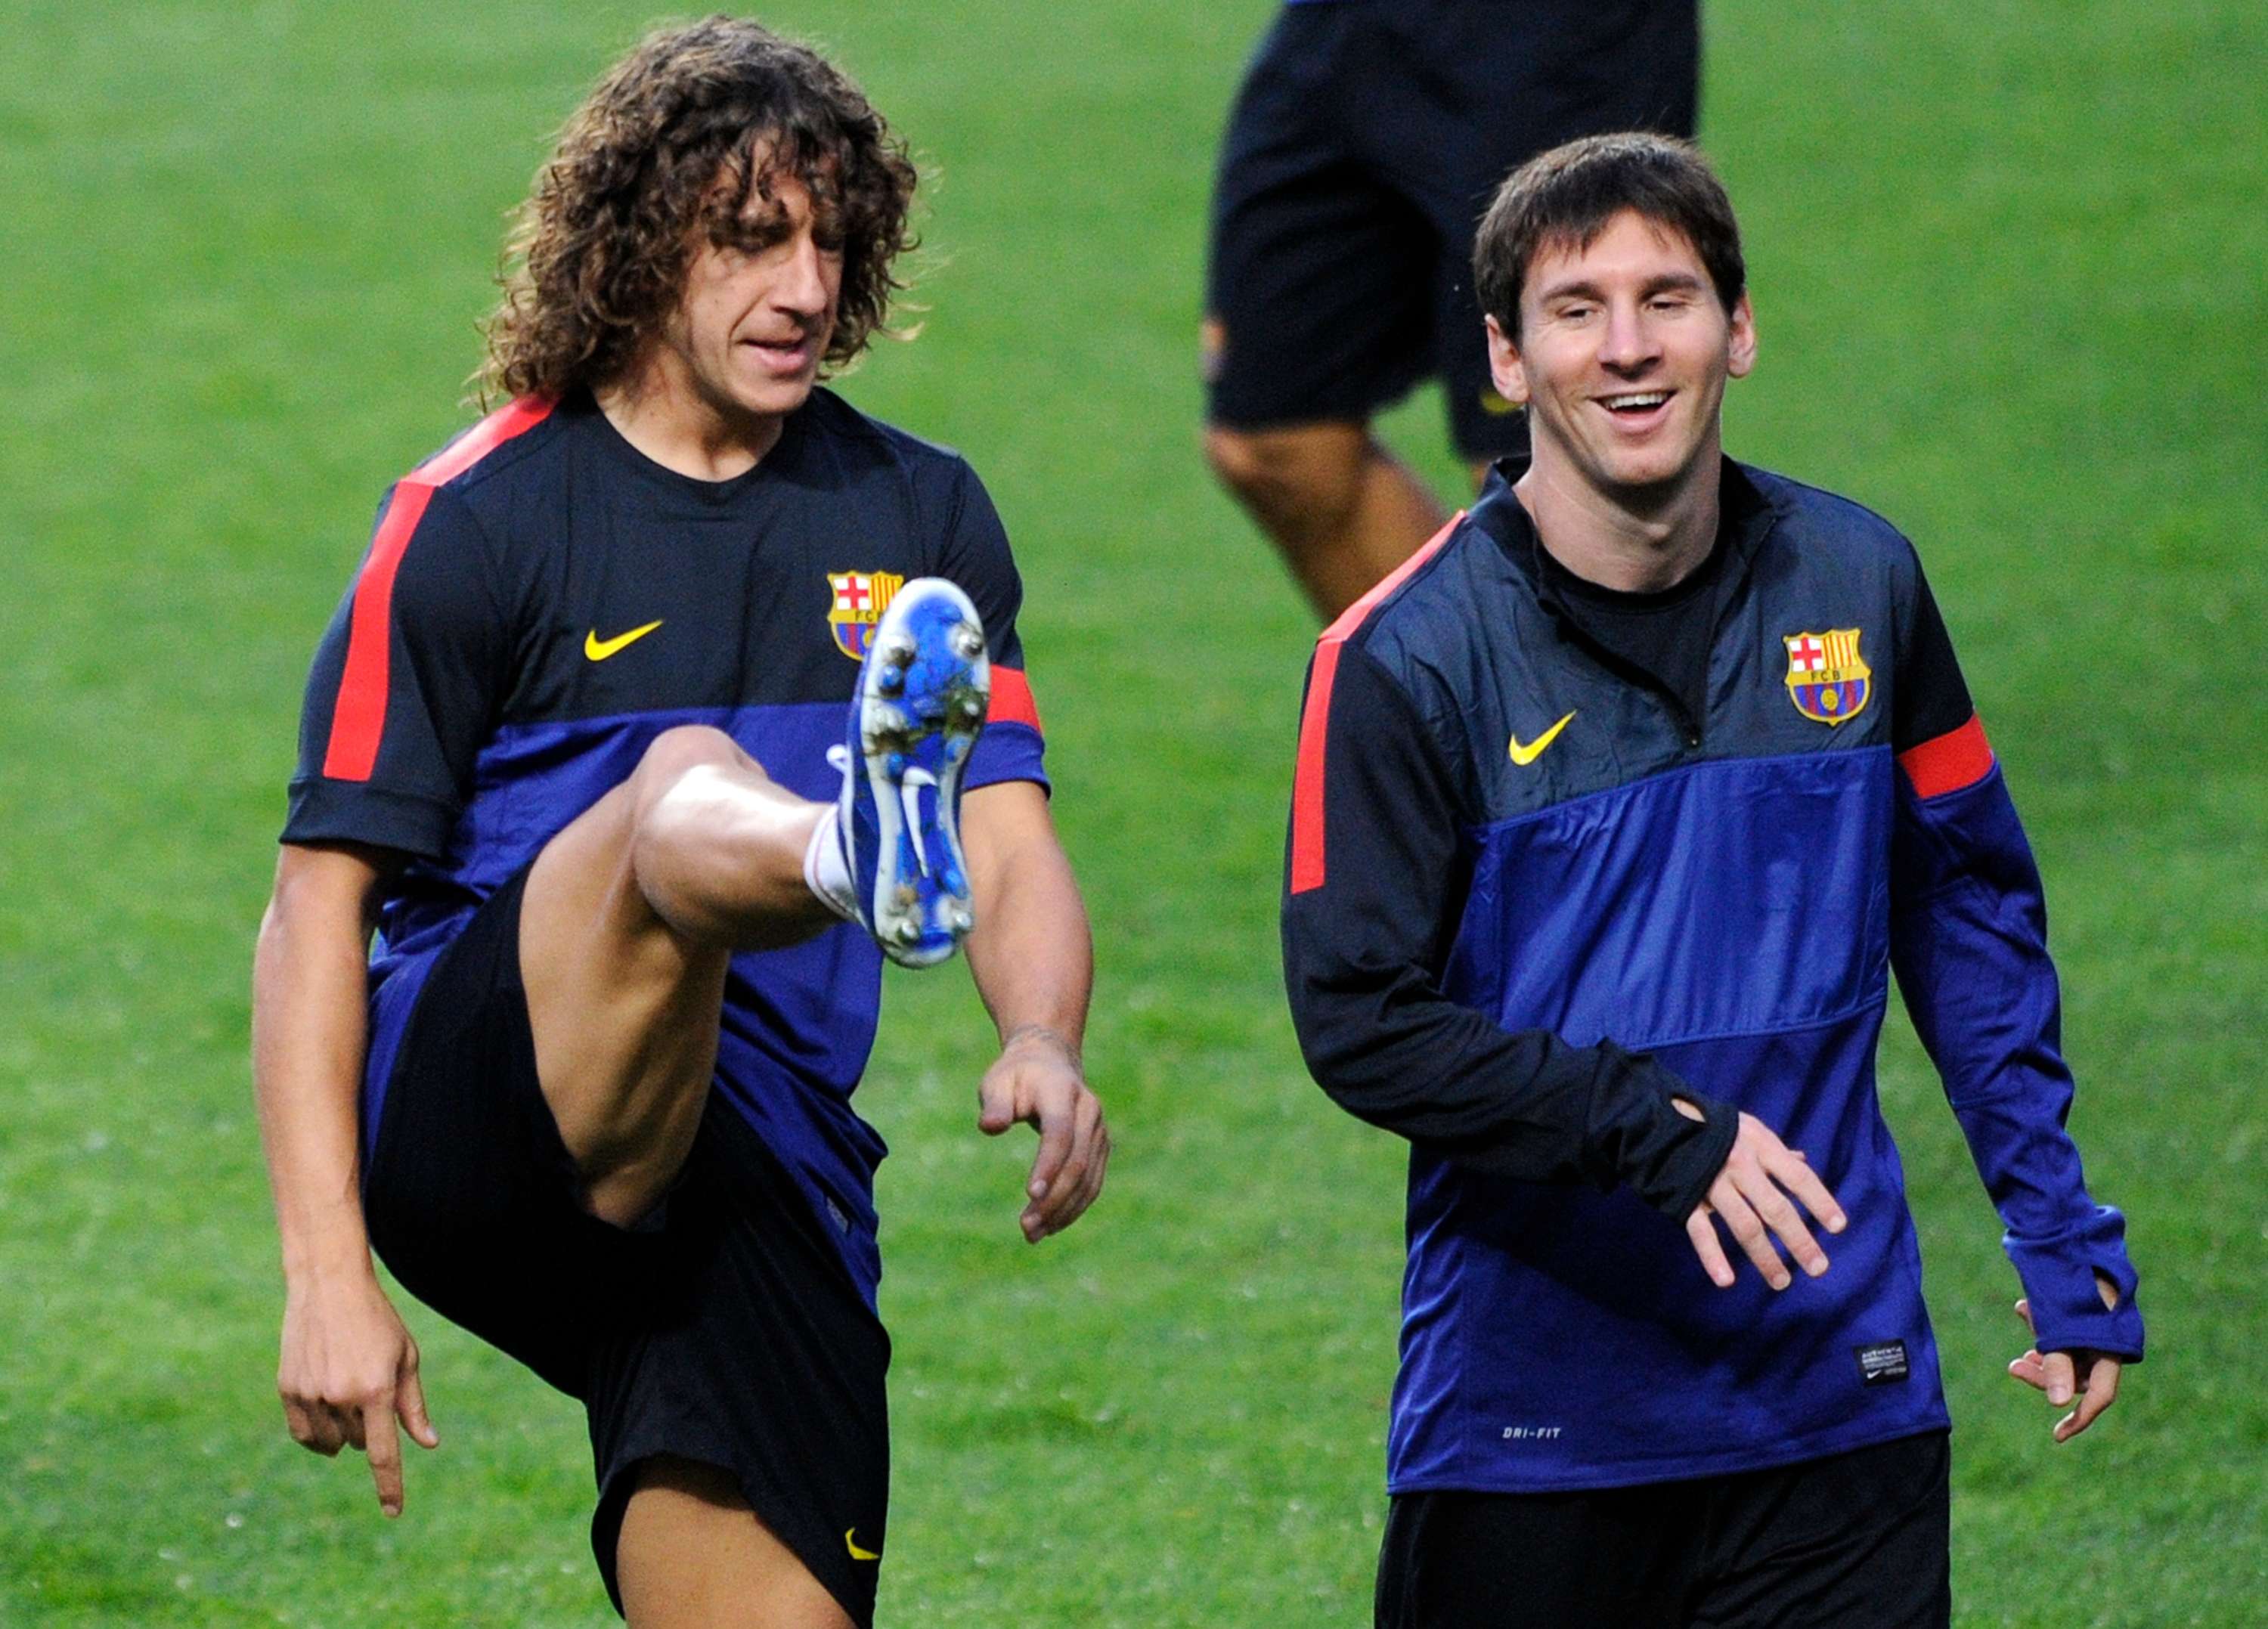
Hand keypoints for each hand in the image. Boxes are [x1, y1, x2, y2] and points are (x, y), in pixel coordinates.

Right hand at [278, 1269, 438, 1516]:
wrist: (329, 1286)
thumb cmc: (377, 1321)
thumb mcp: (406, 1357)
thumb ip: (413, 1405)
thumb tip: (428, 1444)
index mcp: (376, 1389)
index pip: (383, 1453)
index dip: (389, 1485)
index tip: (393, 1512)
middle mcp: (341, 1396)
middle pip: (358, 1443)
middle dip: (368, 1428)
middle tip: (369, 1390)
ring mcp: (310, 1394)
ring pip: (331, 1443)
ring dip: (342, 1432)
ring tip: (347, 1392)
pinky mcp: (288, 1390)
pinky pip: (304, 1434)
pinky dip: (317, 1434)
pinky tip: (325, 1411)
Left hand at [977, 1026, 1108, 1241]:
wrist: (1049, 1063)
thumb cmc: (1016, 1076)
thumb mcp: (998, 1082)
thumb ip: (996, 1104)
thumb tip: (990, 1127)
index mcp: (1063, 1092)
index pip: (1060, 1133)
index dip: (1048, 1165)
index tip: (1029, 1195)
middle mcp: (1089, 1112)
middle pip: (1077, 1162)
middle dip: (1053, 1199)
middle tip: (1025, 1227)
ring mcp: (1099, 1132)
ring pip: (1088, 1179)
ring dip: (1063, 1211)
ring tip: (1033, 1234)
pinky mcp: (1100, 1149)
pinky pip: (1092, 1183)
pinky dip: (1073, 1208)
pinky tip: (1051, 1226)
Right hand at [1678, 1106, 1846, 1290]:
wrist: (1655, 1119)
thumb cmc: (1711, 1124)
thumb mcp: (1748, 1128)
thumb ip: (1775, 1151)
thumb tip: (1802, 1162)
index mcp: (1760, 1145)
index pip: (1798, 1178)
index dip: (1820, 1202)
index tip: (1838, 1227)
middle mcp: (1740, 1166)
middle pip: (1776, 1209)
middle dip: (1799, 1240)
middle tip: (1818, 1268)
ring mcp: (1712, 1184)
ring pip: (1745, 1226)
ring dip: (1765, 1257)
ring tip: (1782, 1282)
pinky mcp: (1686, 1199)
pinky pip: (1701, 1231)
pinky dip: (1712, 1257)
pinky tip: (1726, 1281)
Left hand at [2006, 1275, 2123, 1441]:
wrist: (2060, 1226)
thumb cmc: (2063, 1274)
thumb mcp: (2057, 1321)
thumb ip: (2057, 1362)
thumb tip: (2057, 1405)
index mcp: (2114, 1343)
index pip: (2099, 1393)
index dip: (2080, 1417)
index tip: (2056, 1435)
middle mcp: (2108, 1336)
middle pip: (2078, 1373)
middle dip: (2046, 1372)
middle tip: (2014, 1366)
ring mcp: (2095, 1322)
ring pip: (2066, 1351)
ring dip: (2041, 1347)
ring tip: (2023, 1319)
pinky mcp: (2080, 1308)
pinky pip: (2061, 1330)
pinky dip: (2043, 1326)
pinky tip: (2024, 1307)